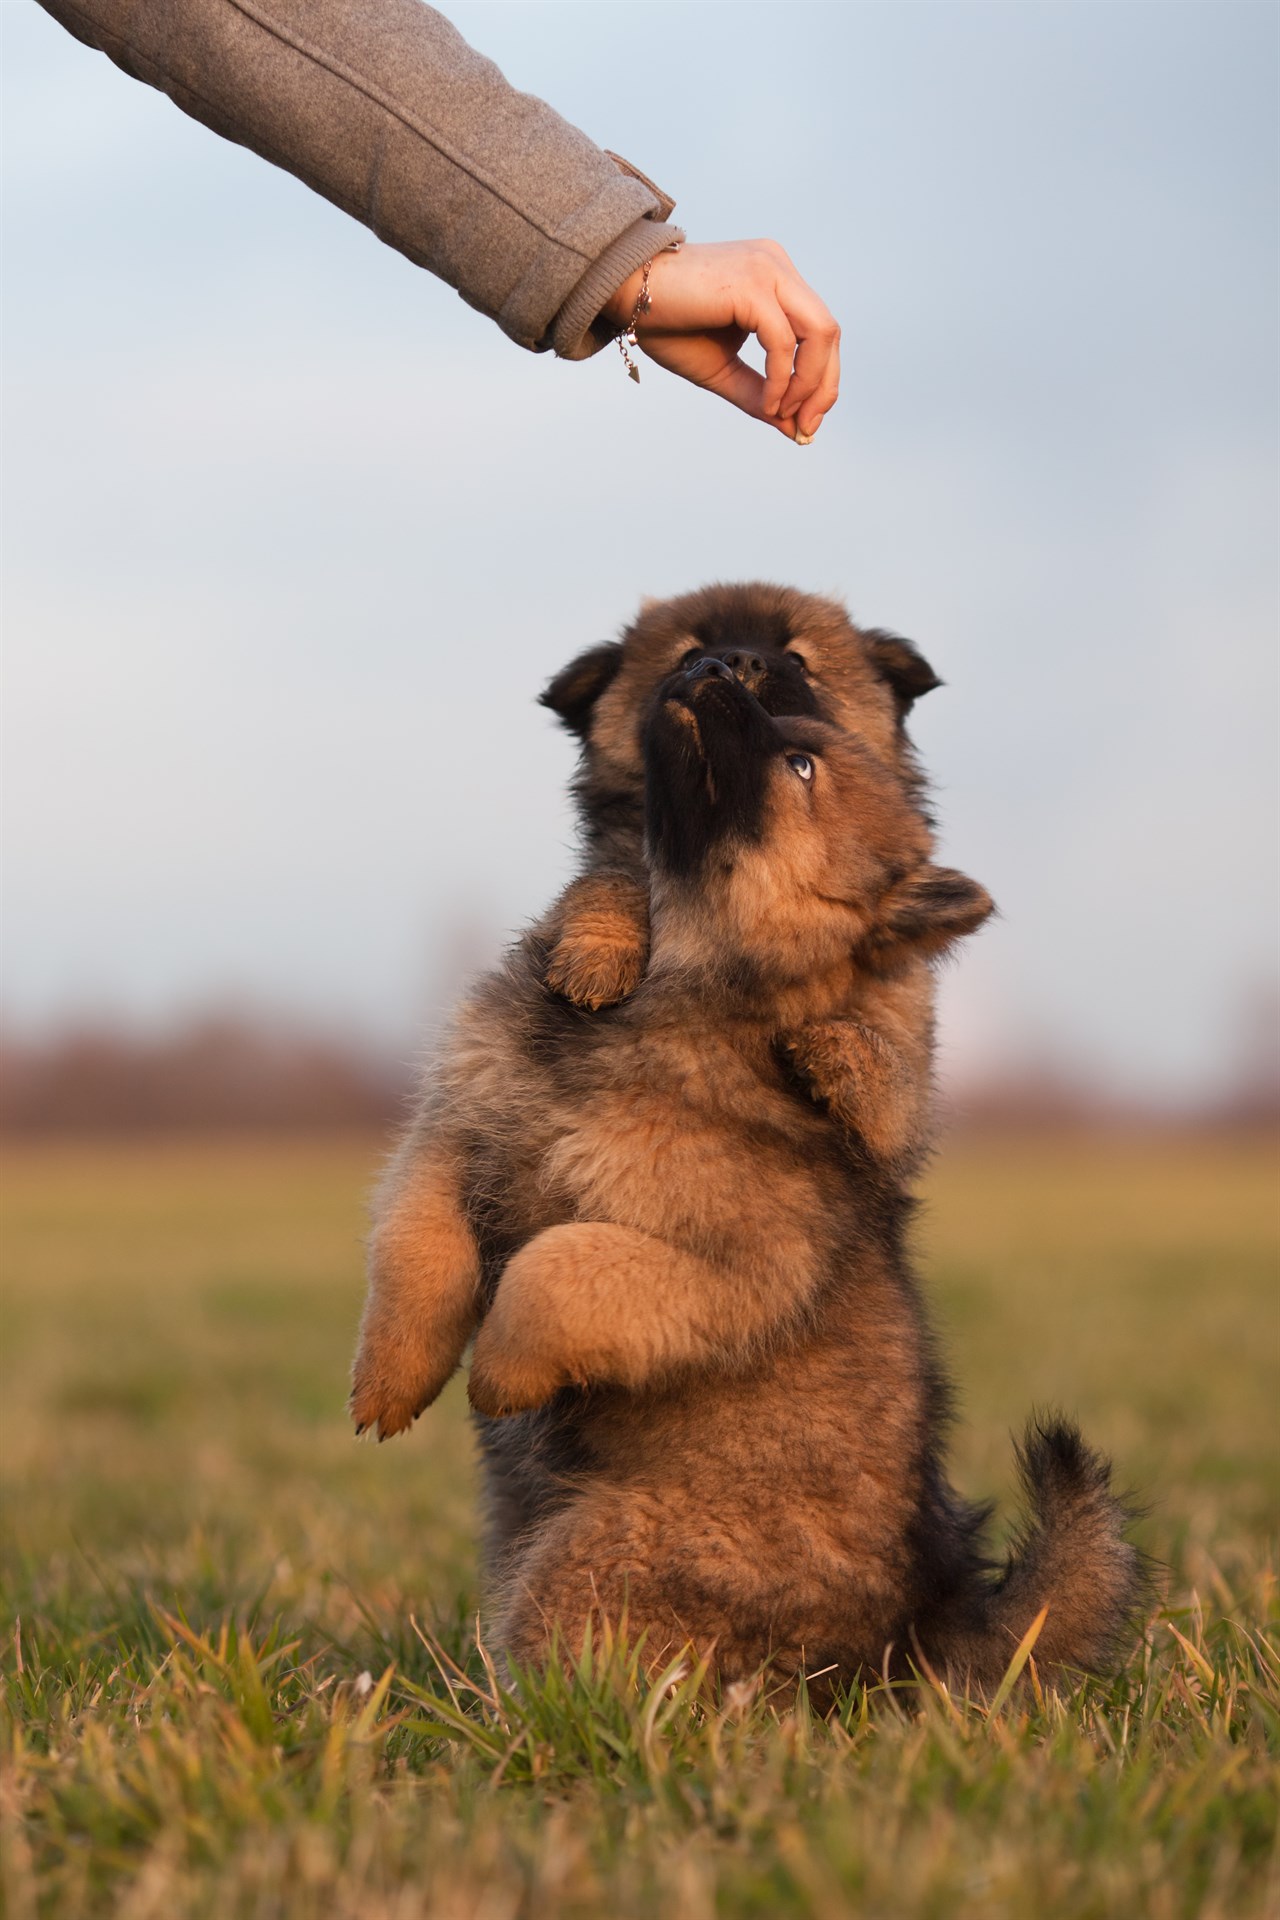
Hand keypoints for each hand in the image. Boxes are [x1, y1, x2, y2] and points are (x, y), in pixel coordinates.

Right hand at [602, 240, 840, 441]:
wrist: (623, 291)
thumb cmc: (666, 324)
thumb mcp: (721, 369)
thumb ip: (759, 394)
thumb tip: (793, 429)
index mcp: (776, 279)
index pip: (819, 332)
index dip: (821, 381)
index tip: (803, 422)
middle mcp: (778, 267)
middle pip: (828, 333)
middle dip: (823, 387)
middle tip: (804, 427)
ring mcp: (768, 270)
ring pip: (819, 333)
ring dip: (808, 383)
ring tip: (782, 414)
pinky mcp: (752, 283)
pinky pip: (783, 341)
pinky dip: (781, 378)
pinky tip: (767, 402)